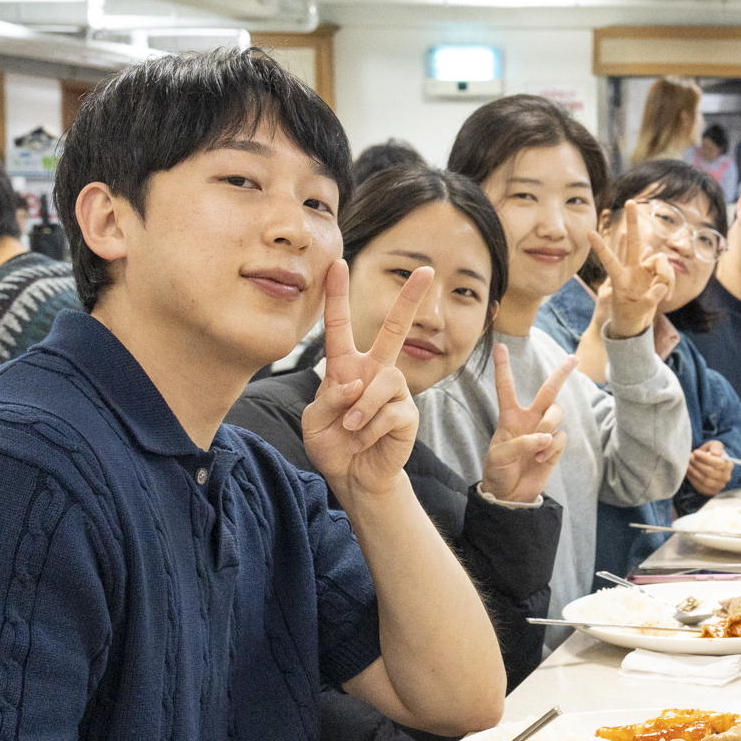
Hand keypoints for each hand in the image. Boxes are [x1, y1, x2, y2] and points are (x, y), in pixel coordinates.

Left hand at [302, 260, 428, 503]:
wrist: (353, 476)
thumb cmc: (332, 444)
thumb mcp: (314, 420)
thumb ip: (328, 399)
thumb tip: (356, 386)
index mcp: (346, 367)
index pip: (340, 326)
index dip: (337, 296)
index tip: (337, 264)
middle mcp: (374, 372)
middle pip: (395, 329)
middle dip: (410, 300)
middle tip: (426, 270)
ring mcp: (394, 392)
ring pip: (385, 381)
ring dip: (363, 407)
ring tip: (352, 428)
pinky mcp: (408, 414)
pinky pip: (393, 411)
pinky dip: (372, 427)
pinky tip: (365, 439)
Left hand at [481, 344, 575, 503]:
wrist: (510, 495)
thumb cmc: (498, 471)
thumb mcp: (499, 456)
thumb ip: (521, 443)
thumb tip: (546, 438)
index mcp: (509, 417)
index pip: (506, 388)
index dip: (504, 368)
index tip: (501, 347)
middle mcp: (529, 420)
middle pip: (548, 392)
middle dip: (560, 375)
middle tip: (573, 359)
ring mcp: (544, 432)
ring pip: (557, 414)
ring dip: (549, 426)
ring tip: (539, 447)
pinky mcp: (555, 447)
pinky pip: (562, 438)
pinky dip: (553, 448)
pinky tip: (542, 459)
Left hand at [587, 199, 674, 340]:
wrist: (634, 326)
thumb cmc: (629, 319)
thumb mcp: (637, 311)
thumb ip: (651, 298)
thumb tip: (662, 286)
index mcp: (619, 279)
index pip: (608, 260)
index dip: (600, 247)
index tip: (588, 232)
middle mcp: (630, 270)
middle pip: (633, 242)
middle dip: (633, 223)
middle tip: (630, 201)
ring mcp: (642, 271)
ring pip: (659, 261)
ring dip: (667, 275)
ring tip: (667, 295)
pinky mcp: (653, 276)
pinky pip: (666, 271)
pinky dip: (670, 281)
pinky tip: (668, 293)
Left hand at [686, 440, 733, 496]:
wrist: (708, 464)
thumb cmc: (711, 453)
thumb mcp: (714, 445)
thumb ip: (716, 447)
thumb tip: (715, 453)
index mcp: (729, 465)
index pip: (719, 463)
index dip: (706, 458)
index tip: (695, 452)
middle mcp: (726, 477)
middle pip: (711, 473)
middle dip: (698, 464)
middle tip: (689, 457)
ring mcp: (719, 486)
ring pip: (705, 481)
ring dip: (694, 472)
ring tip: (687, 464)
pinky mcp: (711, 492)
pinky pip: (701, 488)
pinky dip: (693, 480)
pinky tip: (688, 472)